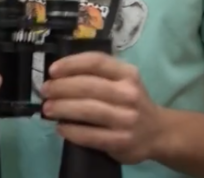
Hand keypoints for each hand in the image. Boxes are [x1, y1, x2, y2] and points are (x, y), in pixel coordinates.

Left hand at [41, 52, 162, 164]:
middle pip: (88, 86)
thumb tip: (59, 75)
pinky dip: (72, 131)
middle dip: (61, 87)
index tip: (52, 70)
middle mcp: (129, 93)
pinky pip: (90, 135)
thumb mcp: (123, 81)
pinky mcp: (121, 141)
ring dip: (62, 108)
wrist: (157, 132)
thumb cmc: (131, 102)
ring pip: (87, 110)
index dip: (71, 64)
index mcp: (128, 74)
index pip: (96, 62)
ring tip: (47, 109)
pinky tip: (60, 128)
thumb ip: (98, 75)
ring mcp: (126, 119)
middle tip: (45, 91)